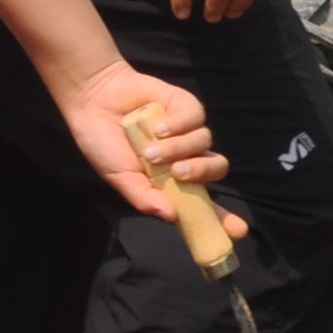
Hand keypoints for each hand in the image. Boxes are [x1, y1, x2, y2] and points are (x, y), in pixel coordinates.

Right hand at [68, 70, 227, 225]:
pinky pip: (196, 118)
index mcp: (172, 180)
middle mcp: (185, 156)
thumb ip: (143, 197)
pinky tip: (158, 125)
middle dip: (202, 172)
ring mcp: (188, 131)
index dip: (222, 216)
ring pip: (205, 143)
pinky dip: (178, 124)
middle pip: (217, 168)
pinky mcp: (186, 107)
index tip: (239, 231)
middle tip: (178, 172)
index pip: (204, 201)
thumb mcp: (120, 177)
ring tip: (150, 149)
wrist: (94, 101)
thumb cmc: (105, 144)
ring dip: (179, 148)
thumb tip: (171, 216)